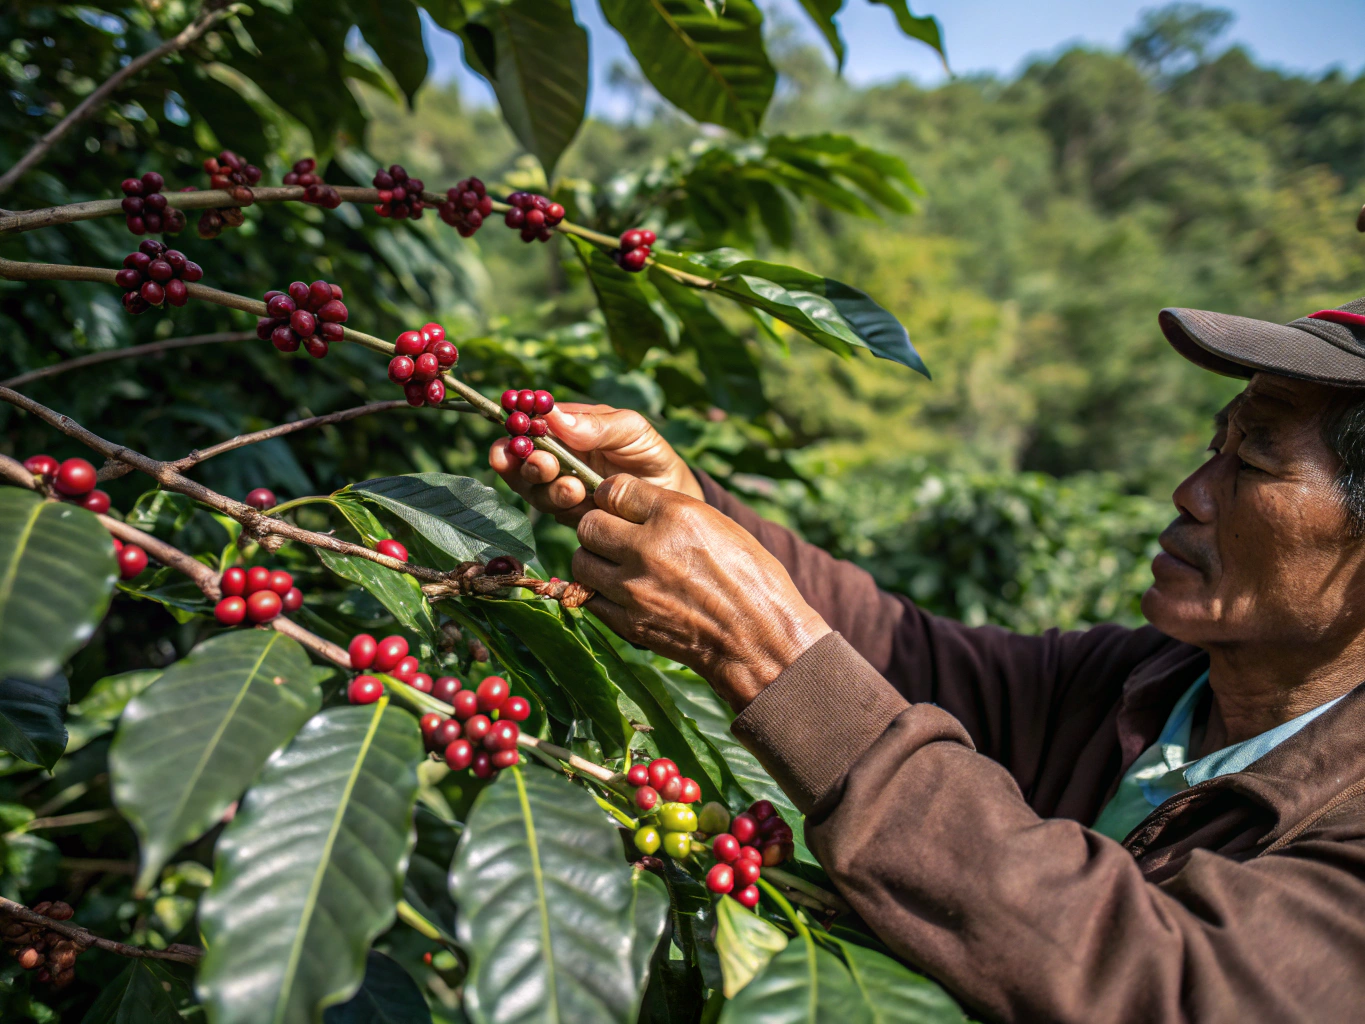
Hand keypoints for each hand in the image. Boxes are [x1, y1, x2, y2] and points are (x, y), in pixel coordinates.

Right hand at [489, 403, 701, 525]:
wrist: (672, 495)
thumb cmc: (649, 452)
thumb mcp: (630, 428)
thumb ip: (596, 424)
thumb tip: (553, 416)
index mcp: (565, 429)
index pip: (529, 425)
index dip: (516, 429)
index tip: (517, 434)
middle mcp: (557, 458)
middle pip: (522, 462)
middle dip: (527, 464)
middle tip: (545, 465)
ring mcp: (561, 488)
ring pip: (535, 491)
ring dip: (549, 490)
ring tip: (574, 489)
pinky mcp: (571, 515)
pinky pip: (556, 515)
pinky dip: (565, 510)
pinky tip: (583, 505)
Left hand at [574, 474, 830, 709]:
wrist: (758, 638)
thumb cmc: (748, 577)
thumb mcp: (717, 524)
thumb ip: (667, 510)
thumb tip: (625, 501)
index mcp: (675, 516)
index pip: (613, 488)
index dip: (613, 496)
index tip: (619, 506)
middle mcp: (648, 548)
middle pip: (588, 525)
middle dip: (599, 528)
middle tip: (616, 537)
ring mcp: (633, 589)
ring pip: (582, 561)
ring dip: (594, 560)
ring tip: (617, 566)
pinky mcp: (628, 622)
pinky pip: (590, 598)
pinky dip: (600, 593)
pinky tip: (622, 593)